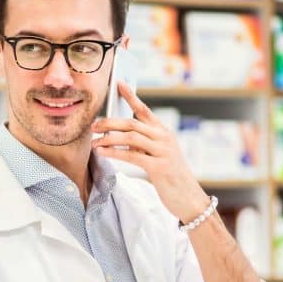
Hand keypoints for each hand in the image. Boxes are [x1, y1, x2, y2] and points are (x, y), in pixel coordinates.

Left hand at [92, 81, 209, 222]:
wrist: (188, 197)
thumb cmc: (170, 177)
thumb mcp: (159, 155)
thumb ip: (144, 144)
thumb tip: (119, 137)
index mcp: (164, 132)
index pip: (145, 110)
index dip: (131, 96)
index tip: (119, 83)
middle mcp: (164, 138)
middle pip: (133, 123)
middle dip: (110, 122)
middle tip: (94, 125)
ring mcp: (163, 151)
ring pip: (131, 137)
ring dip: (109, 138)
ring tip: (94, 142)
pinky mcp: (159, 166)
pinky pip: (131, 155)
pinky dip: (114, 153)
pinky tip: (103, 153)